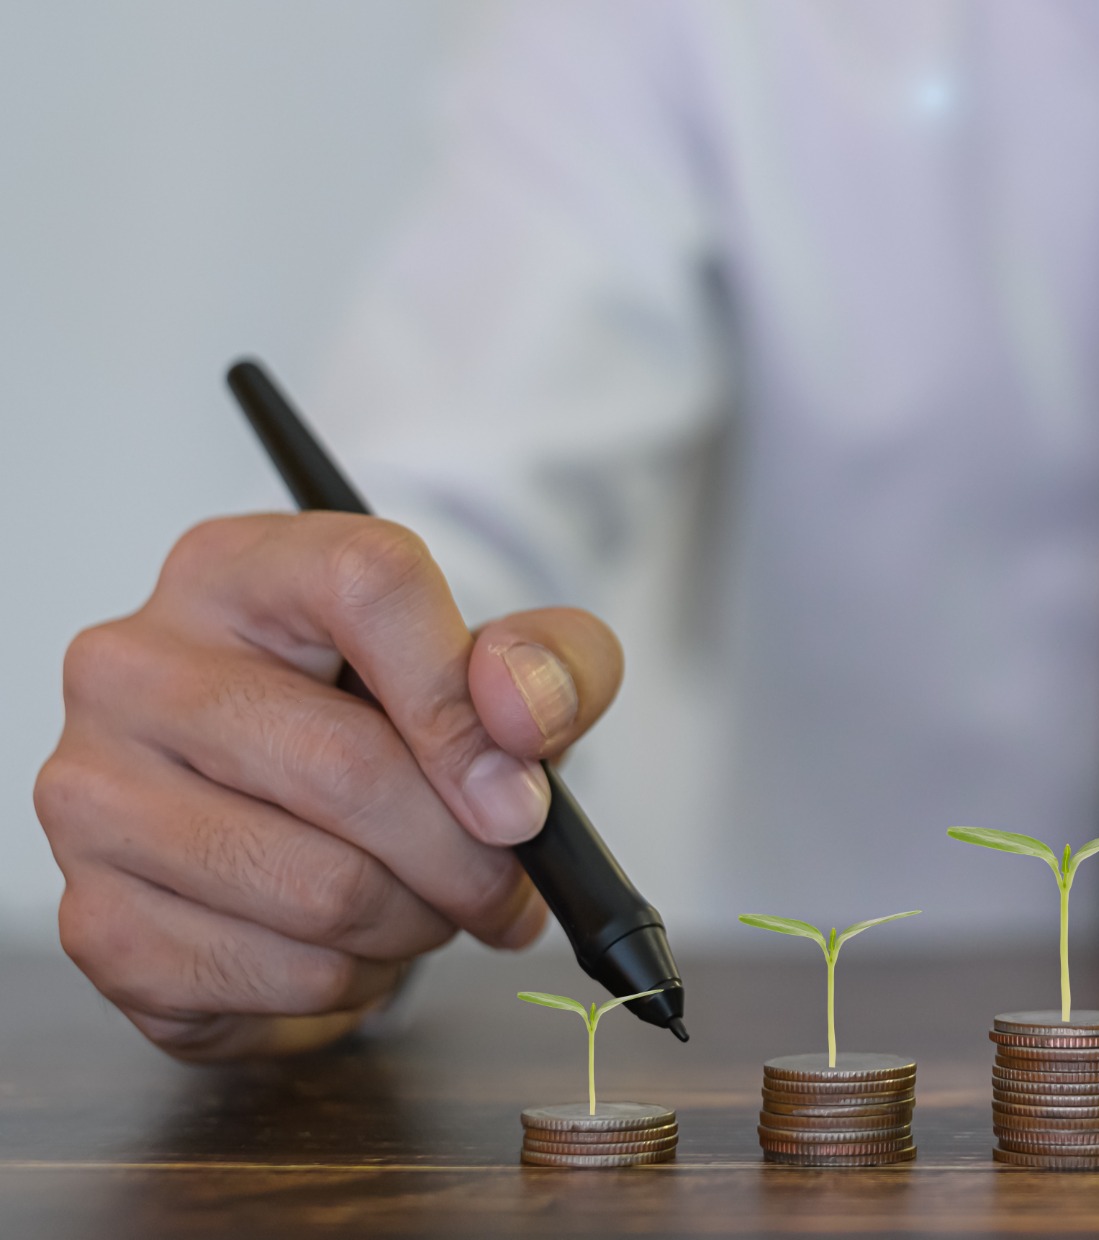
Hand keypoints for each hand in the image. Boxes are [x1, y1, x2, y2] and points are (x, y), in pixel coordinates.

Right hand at [37, 513, 623, 1059]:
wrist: (291, 830)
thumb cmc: (391, 727)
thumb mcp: (501, 671)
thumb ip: (552, 664)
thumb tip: (518, 715)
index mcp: (238, 569)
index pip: (367, 584)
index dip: (464, 703)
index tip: (521, 800)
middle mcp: (135, 666)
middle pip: (345, 765)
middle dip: (464, 855)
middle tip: (503, 884)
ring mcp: (94, 794)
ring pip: (320, 890)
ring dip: (414, 925)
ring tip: (422, 903)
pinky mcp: (95, 919)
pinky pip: (278, 974)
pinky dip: (352, 982)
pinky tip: (348, 945)